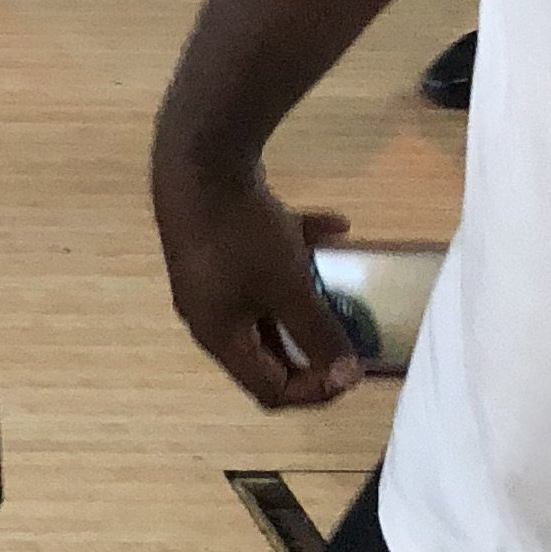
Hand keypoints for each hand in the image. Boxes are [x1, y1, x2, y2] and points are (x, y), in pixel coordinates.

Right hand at [152, 156, 361, 410]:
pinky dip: (297, 254)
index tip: (352, 369)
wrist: (198, 161)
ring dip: (307, 299)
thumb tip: (349, 375)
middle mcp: (212, 315)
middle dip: (313, 346)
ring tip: (340, 283)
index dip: (314, 391)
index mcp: (221, 337)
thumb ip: (320, 333)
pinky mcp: (218, 243)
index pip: (269, 390)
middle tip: (351, 337)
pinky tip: (334, 226)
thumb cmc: (242, 236)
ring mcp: (212, 277)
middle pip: (268, 351)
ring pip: (268, 304)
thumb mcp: (290, 288)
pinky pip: (264, 263)